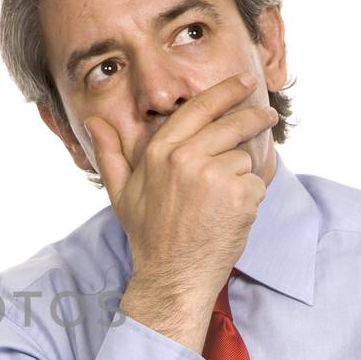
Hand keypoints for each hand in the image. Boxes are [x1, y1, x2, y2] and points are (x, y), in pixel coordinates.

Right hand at [82, 73, 276, 352]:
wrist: (172, 276)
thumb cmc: (149, 235)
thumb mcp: (122, 193)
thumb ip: (109, 153)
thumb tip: (92, 122)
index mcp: (159, 152)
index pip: (198, 108)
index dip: (224, 91)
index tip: (243, 84)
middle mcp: (186, 158)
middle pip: (232, 124)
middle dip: (255, 118)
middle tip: (268, 116)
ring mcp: (214, 176)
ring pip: (245, 156)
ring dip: (244, 171)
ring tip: (225, 197)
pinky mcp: (239, 196)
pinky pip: (257, 181)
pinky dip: (252, 195)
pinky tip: (234, 212)